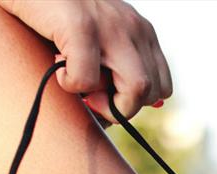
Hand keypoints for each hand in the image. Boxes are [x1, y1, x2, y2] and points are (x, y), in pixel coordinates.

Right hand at [0, 0, 171, 121]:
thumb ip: (111, 65)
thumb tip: (112, 116)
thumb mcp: (96, 37)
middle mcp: (134, 28)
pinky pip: (88, 78)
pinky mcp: (81, 25)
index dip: (135, 103)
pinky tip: (56, 67)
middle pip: (153, 92)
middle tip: (90, 98)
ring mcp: (111, 25)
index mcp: (141, 32)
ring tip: (77, 84)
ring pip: (137, 88)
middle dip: (122, 108)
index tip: (106, 98)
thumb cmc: (54, 14)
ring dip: (106, 103)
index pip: (162, 86)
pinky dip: (70, 84)